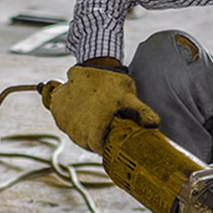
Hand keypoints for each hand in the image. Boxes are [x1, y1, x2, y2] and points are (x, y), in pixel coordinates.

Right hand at [40, 64, 159, 153]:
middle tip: (106, 120)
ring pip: (76, 134)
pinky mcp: (57, 110)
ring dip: (84, 128)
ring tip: (94, 113)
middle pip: (87, 143)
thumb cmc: (112, 83)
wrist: (92, 64)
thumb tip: (154, 124)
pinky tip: (82, 109)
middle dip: (96, 136)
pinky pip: (65, 122)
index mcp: (93, 130)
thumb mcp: (129, 98)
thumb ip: (142, 113)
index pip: (100, 149)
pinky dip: (72, 119)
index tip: (113, 134)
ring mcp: (64, 120)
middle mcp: (75, 129)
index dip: (107, 143)